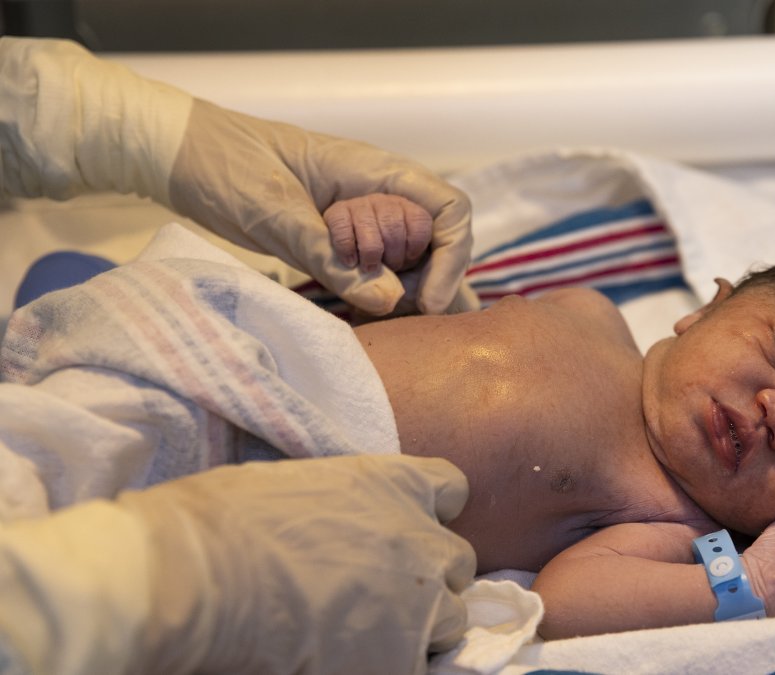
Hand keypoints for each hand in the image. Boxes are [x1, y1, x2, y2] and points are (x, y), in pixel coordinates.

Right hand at [117, 454, 475, 673]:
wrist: (202, 576)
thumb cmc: (224, 519)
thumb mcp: (298, 483)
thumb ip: (344, 506)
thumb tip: (336, 527)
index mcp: (396, 484)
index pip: (451, 489)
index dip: (432, 513)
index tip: (409, 528)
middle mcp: (423, 540)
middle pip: (457, 563)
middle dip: (427, 578)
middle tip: (380, 594)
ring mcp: (422, 604)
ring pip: (451, 621)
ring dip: (419, 628)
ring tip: (365, 637)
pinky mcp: (401, 661)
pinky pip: (419, 668)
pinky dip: (392, 665)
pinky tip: (350, 660)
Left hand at [168, 100, 473, 315]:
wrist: (181, 154)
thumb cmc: (227, 165)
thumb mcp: (277, 215)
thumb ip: (332, 256)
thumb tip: (390, 300)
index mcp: (377, 171)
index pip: (450, 209)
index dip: (454, 256)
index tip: (427, 299)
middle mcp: (380, 192)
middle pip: (438, 241)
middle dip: (429, 280)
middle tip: (396, 314)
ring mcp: (362, 214)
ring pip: (411, 257)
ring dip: (402, 289)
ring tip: (375, 315)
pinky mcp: (341, 236)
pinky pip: (377, 267)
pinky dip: (375, 290)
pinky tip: (358, 310)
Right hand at [324, 194, 433, 273]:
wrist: (359, 271)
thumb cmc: (394, 271)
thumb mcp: (421, 273)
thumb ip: (435, 279)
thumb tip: (433, 305)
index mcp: (413, 213)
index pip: (419, 224)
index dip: (413, 251)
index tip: (407, 262)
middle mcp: (389, 203)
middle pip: (393, 226)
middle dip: (392, 257)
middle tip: (388, 268)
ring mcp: (362, 204)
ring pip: (368, 226)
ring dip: (370, 255)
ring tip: (369, 268)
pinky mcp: (338, 212)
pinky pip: (342, 228)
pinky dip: (347, 249)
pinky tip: (351, 261)